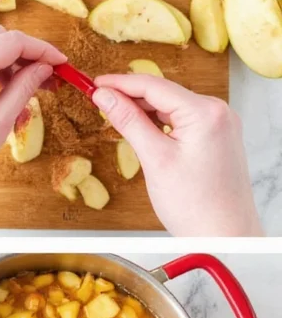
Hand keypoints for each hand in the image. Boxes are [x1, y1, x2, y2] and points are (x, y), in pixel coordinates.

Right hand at [92, 75, 262, 235]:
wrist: (224, 234)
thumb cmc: (196, 205)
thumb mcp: (154, 159)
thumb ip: (128, 122)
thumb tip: (105, 97)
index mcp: (205, 112)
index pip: (153, 85)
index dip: (119, 83)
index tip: (94, 84)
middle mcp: (217, 112)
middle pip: (163, 93)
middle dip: (129, 96)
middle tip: (97, 101)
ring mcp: (219, 124)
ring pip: (171, 106)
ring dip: (142, 110)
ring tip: (114, 117)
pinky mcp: (215, 136)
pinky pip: (181, 119)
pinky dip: (158, 122)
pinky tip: (140, 130)